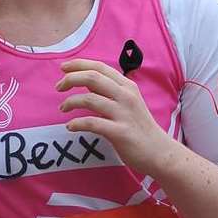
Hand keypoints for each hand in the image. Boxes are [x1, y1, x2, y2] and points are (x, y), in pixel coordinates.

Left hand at [57, 59, 172, 175]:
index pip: (100, 67)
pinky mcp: (120, 132)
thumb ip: (110, 91)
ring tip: (63, 108)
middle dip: (70, 79)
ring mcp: (123, 114)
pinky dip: (77, 123)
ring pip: (89, 99)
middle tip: (58, 87)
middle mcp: (126, 96)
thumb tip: (85, 80)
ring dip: (70, 102)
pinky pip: (92, 123)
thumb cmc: (139, 127)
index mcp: (127, 86)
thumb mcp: (128, 102)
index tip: (63, 68)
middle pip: (92, 78)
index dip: (79, 64)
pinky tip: (70, 126)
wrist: (159, 152)